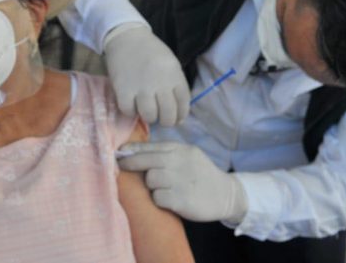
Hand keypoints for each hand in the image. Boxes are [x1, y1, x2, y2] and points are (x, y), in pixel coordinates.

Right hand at [104, 26, 189, 125]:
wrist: (127, 37)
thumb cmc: (151, 51)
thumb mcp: (171, 64)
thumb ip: (176, 85)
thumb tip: (178, 112)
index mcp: (175, 76)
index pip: (183, 104)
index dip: (181, 115)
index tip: (176, 118)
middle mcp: (160, 84)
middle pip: (168, 115)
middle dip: (166, 121)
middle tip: (160, 117)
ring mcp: (141, 88)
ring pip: (149, 116)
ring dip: (149, 117)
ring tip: (146, 110)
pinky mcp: (123, 90)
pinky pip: (129, 111)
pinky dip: (131, 112)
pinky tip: (132, 105)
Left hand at [118, 142, 247, 222]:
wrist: (226, 194)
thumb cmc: (201, 175)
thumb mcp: (188, 156)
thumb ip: (167, 153)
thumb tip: (134, 151)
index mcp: (182, 150)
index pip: (152, 146)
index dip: (132, 150)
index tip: (119, 153)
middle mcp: (180, 162)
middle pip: (146, 161)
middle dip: (131, 164)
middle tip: (121, 167)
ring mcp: (181, 180)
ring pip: (150, 180)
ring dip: (152, 185)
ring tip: (162, 188)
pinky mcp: (181, 199)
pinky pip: (158, 197)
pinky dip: (160, 199)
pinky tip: (169, 199)